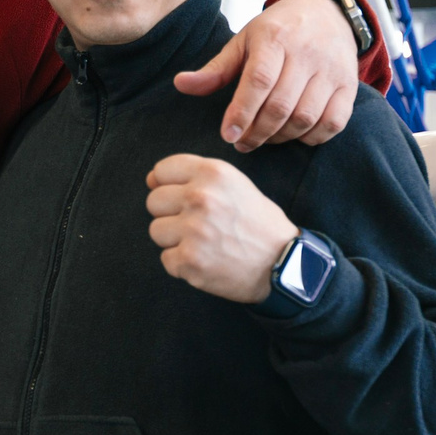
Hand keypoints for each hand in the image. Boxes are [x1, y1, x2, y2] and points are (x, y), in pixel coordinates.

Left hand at [146, 155, 300, 303]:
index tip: (183, 199)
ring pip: (156, 231)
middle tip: (200, 225)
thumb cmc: (258, 223)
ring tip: (204, 243)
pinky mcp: (189, 260)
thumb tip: (151, 179)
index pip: (162, 170)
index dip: (169, 186)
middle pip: (154, 202)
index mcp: (212, 173)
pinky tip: (206, 260)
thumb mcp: (235, 184)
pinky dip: (182, 264)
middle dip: (171, 214)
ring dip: (175, 240)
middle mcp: (200, 197)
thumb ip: (195, 177)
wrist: (284, 263)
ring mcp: (193, 230)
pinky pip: (166, 259)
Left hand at [173, 0, 357, 149]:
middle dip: (257, 132)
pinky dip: (312, 136)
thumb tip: (181, 85)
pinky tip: (294, 134)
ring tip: (264, 138)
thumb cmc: (278, 31)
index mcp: (275, 38)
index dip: (242, 112)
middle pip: (281, 105)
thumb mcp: (243, 41)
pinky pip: (333, 122)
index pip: (258, 81)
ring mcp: (331, 70)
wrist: (327, 13)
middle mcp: (306, 53)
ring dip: (281, 137)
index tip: (228, 135)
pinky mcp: (348, 85)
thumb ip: (216, 68)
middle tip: (241, 143)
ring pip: (306, 117)